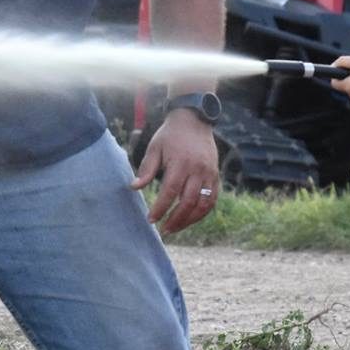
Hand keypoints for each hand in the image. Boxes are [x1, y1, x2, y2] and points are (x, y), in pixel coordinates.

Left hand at [131, 107, 221, 234]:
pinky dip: (202, 212)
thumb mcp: (154, 148)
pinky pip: (212, 199)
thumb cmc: (170, 135)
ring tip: (175, 228)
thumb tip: (134, 187)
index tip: (151, 219)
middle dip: (175, 219)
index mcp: (181, 163)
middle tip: (163, 230)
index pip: (170, 192)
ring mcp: (209, 174)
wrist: (194, 120)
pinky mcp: (216, 176)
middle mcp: (198, 170)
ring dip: (189, 220)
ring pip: (203, 205)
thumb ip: (146, 169)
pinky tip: (190, 219)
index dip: (160, 208)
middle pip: (188, 202)